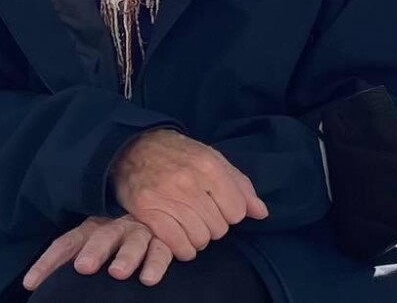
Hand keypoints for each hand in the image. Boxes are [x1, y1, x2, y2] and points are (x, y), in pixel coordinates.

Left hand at [22, 215, 172, 290]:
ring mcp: (140, 232)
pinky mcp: (164, 240)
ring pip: (133, 241)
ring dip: (126, 256)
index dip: (49, 262)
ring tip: (118, 272)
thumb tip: (37, 285)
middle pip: (102, 236)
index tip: (31, 283)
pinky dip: (155, 264)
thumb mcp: (95, 244)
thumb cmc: (119, 241)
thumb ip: (76, 258)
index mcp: (93, 228)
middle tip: (84, 267)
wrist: (161, 214)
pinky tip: (149, 278)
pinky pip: (161, 251)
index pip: (67, 243)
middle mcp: (115, 227)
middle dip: (93, 251)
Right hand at [110, 129, 268, 259]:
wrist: (135, 147)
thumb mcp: (212, 158)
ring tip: (189, 223)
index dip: (230, 212)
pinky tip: (179, 236)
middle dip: (214, 225)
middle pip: (219, 228)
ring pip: (200, 240)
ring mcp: (168, 198)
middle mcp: (190, 182)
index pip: (237, 211)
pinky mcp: (149, 212)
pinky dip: (183, 248)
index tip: (219, 206)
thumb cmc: (179, 154)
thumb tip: (261, 212)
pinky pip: (179, 246)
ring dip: (198, 238)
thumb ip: (239, 185)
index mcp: (209, 166)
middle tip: (201, 214)